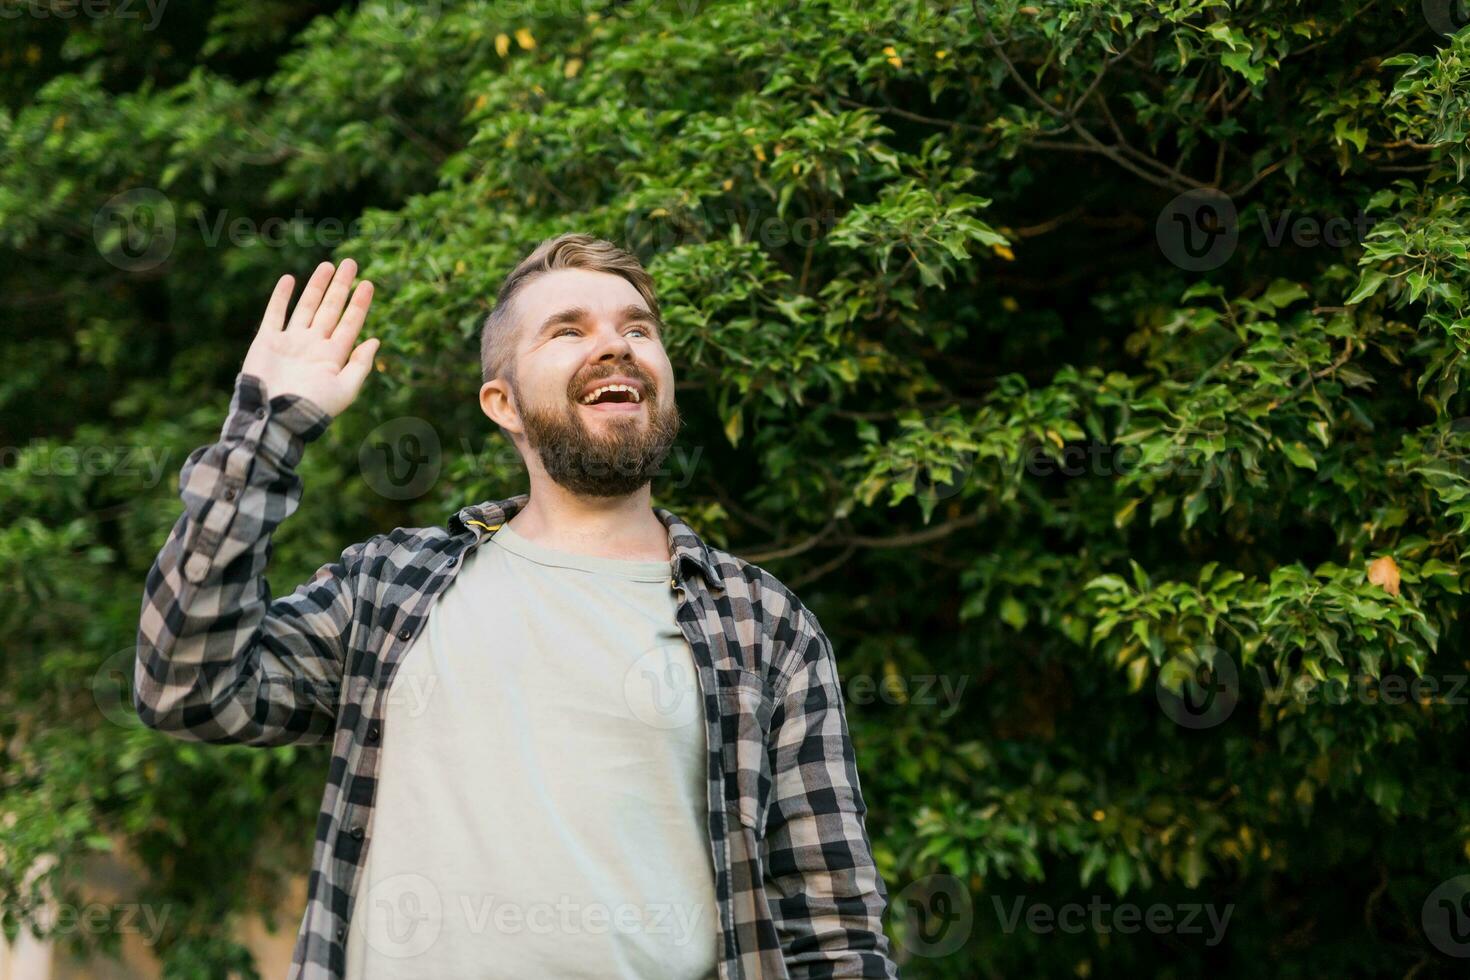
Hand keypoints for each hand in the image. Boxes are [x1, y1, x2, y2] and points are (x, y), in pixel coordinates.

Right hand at [241, 259, 378, 417]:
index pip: (350, 323)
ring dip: (317, 286)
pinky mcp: (268, 341)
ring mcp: (291, 342)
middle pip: (331, 309)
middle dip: (341, 286)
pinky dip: (281, 297)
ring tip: (328, 265)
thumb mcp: (345, 389)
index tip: (368, 283)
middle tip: (351, 263)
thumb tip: (375, 340)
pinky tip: (289, 280)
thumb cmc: (313, 408)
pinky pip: (275, 314)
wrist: (275, 417)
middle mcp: (313, 345)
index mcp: (333, 356)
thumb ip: (360, 365)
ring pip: (307, 307)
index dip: (359, 303)